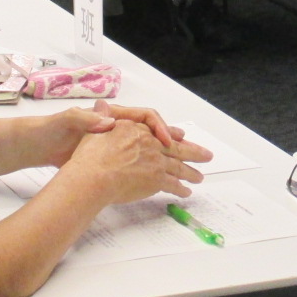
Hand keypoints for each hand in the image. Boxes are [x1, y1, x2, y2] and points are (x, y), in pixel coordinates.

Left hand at [37, 100, 204, 164]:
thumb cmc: (53, 130)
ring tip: (195, 170)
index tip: (168, 141)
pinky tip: (171, 184)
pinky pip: (144, 166)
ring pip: (155, 152)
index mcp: (113, 116)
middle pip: (157, 135)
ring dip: (175, 161)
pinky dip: (158, 174)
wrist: (40, 145)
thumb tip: (102, 118)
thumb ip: (86, 118)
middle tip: (202, 153)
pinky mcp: (113, 160)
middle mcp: (120, 129)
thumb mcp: (68, 120)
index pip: (146, 117)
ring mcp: (118, 145)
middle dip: (180, 144)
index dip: (161, 128)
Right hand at [65, 119, 206, 203]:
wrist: (93, 177)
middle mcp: (150, 144)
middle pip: (176, 148)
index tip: (180, 137)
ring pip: (178, 167)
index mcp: (136, 130)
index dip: (171, 134)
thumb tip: (101, 104)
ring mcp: (155, 162)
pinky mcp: (156, 180)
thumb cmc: (89, 156)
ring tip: (200, 178)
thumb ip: (100, 118)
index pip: (158, 131)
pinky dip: (180, 188)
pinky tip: (186, 192)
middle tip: (207, 156)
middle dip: (193, 152)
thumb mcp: (92, 129)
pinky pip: (173, 184)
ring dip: (190, 172)